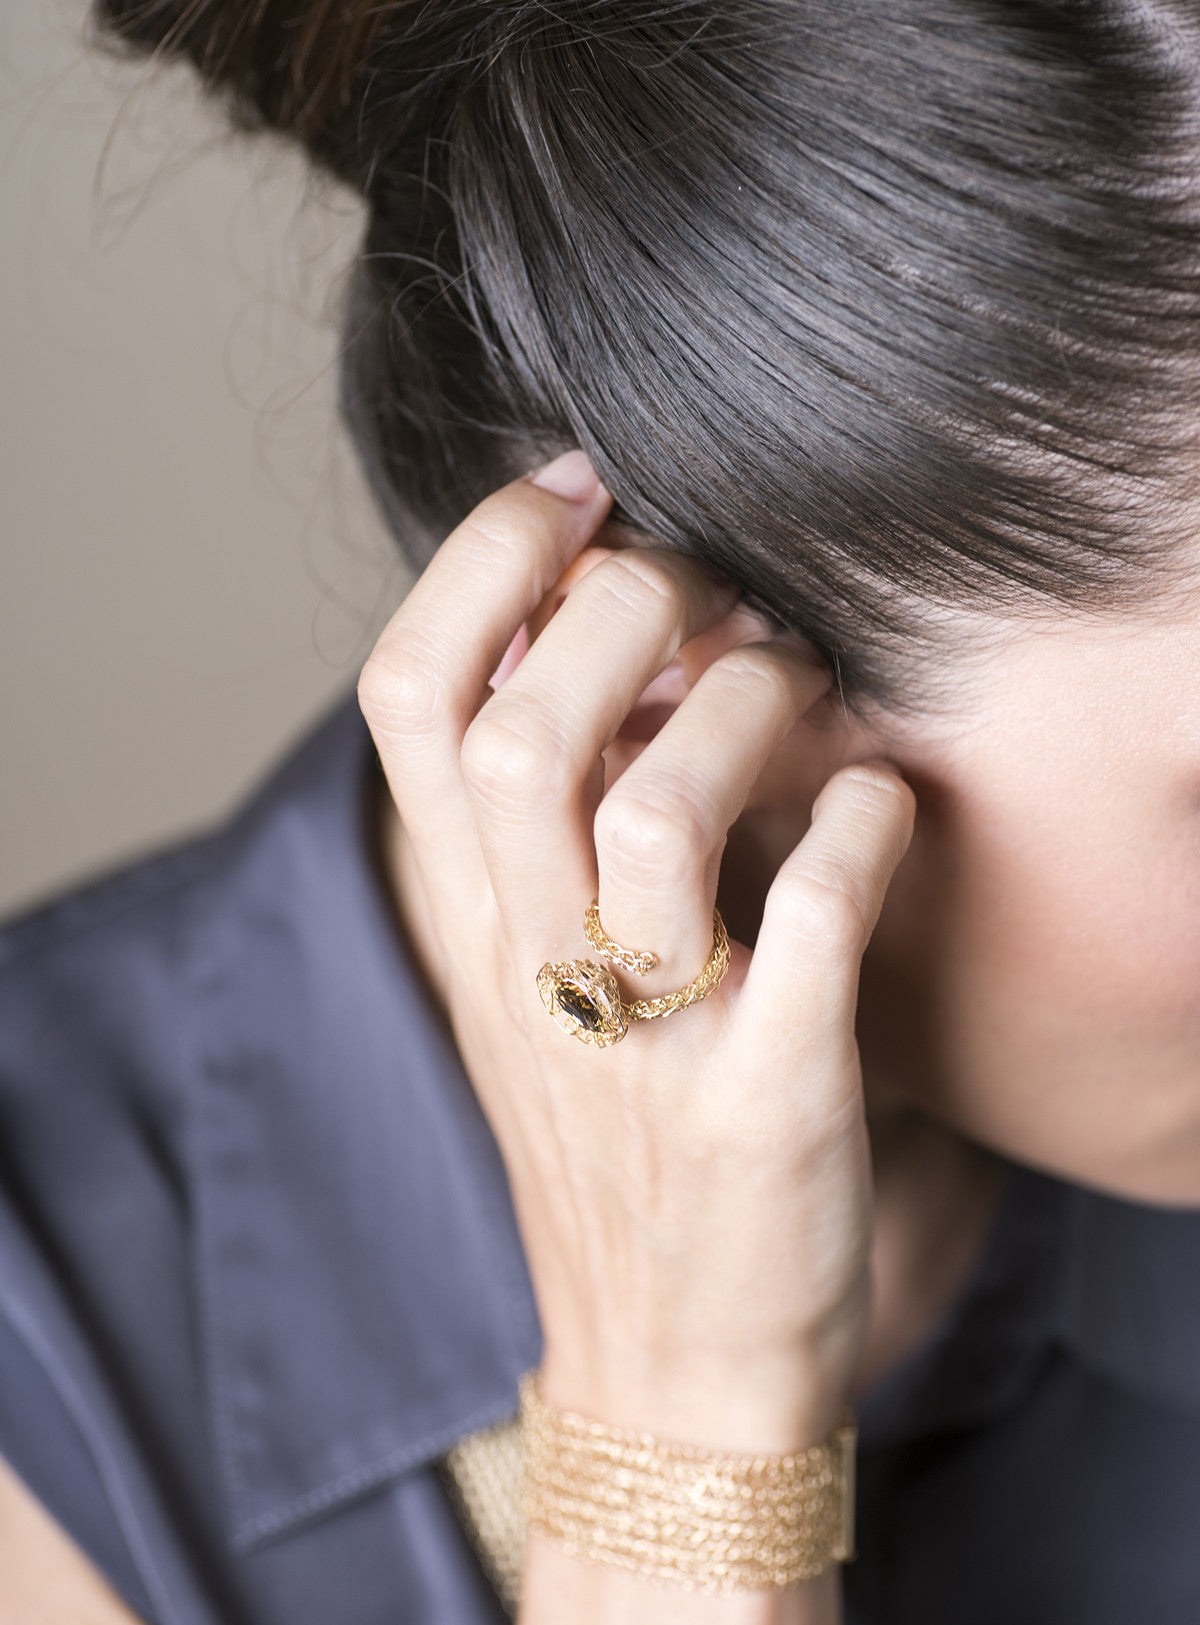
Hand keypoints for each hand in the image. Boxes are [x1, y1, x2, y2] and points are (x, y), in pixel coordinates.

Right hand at [358, 450, 915, 1452]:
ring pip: (654, 814)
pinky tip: (880, 802)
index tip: (576, 489)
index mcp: (467, 919)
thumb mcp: (525, 976)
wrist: (672, 1371)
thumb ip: (527, 821)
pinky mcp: (763, 1105)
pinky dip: (861, 826)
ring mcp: (644, 1041)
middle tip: (715, 593)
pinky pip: (814, 925)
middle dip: (627, 607)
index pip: (408, 697)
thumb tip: (573, 623)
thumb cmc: (615, 1137)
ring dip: (745, 709)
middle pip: (525, 727)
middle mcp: (531, 968)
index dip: (483, 560)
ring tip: (800, 686)